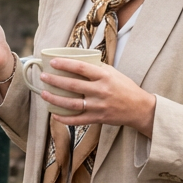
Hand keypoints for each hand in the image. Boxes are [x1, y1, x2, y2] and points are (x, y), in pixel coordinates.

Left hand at [39, 58, 157, 136]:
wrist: (139, 108)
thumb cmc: (125, 88)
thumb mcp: (113, 73)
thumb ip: (97, 68)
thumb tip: (78, 62)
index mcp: (104, 76)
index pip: (80, 68)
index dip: (64, 64)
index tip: (53, 62)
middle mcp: (100, 90)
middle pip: (72, 85)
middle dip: (54, 80)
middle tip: (43, 77)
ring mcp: (98, 106)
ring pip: (71, 104)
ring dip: (55, 99)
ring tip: (44, 94)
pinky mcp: (98, 118)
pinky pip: (78, 120)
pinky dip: (64, 119)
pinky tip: (54, 115)